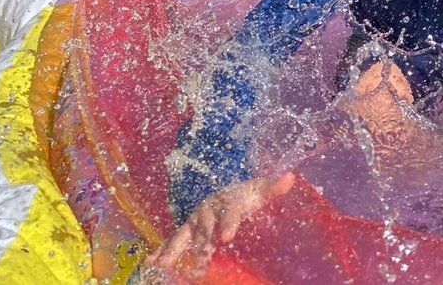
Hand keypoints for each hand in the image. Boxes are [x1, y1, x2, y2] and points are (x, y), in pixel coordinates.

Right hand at [147, 171, 296, 276]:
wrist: (227, 191)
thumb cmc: (246, 195)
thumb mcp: (259, 191)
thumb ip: (273, 188)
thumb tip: (291, 177)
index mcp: (227, 201)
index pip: (230, 212)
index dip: (228, 224)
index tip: (227, 237)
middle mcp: (208, 210)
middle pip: (204, 228)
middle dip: (202, 244)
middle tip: (201, 261)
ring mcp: (195, 221)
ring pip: (183, 235)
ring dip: (174, 250)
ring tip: (165, 265)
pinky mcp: (187, 230)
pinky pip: (172, 240)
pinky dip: (161, 250)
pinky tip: (151, 262)